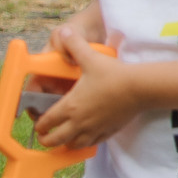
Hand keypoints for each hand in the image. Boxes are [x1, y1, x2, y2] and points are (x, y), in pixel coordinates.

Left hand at [34, 30, 142, 148]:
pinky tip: (86, 136)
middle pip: (55, 140)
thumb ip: (75, 45)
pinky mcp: (108, 132)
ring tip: (64, 139)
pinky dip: (85, 143)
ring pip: (73, 145)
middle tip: (45, 136)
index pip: (46, 122)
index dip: (38, 124)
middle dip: (46, 140)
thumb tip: (65, 32)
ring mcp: (94, 129)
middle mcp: (79, 122)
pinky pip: (92, 144)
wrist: (140, 88)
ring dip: (65, 144)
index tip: (37, 123)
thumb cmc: (114, 74)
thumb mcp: (91, 57)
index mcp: (70, 106)